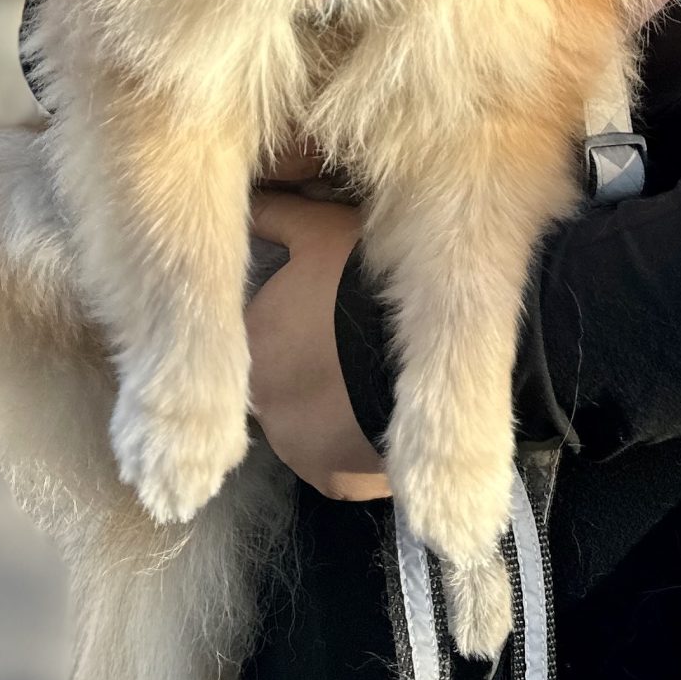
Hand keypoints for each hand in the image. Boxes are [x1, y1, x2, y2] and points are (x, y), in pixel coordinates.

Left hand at [245, 190, 389, 501]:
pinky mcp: (333, 481)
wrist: (433, 354)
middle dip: (303, 372)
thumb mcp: (318, 230)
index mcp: (252, 339)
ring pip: (303, 431)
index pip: (253, 334)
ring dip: (325, 416)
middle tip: (349, 349)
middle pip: (276, 385)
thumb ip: (274, 217)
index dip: (287, 323)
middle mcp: (259, 399)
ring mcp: (296, 447)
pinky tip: (382, 422)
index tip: (320, 315)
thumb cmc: (366, 282)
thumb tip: (247, 198)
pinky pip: (336, 468)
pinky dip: (352, 453)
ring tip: (368, 388)